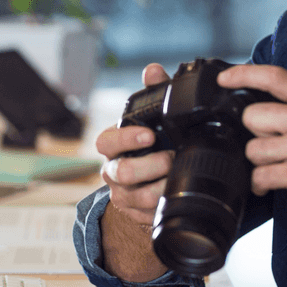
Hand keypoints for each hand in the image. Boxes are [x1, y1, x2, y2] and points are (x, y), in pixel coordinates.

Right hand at [96, 63, 173, 227]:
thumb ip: (153, 91)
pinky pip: (148, 215)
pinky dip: (164, 205)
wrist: (151, 178)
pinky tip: (176, 195)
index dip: (127, 138)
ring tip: (179, 177)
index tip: (150, 135)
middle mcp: (112, 170)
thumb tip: (152, 71)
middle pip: (121, 172)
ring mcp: (122, 194)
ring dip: (161, 187)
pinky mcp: (134, 214)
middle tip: (172, 158)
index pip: (107, 141)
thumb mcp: (152, 116)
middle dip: (150, 165)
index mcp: (112, 145)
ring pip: (137, 197)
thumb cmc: (151, 142)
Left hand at [218, 64, 286, 230]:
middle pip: (253, 116)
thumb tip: (258, 107)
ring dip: (259, 163)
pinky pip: (260, 176)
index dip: (244, 74)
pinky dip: (260, 184)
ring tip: (277, 167)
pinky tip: (271, 185)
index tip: (224, 79)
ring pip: (253, 149)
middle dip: (255, 135)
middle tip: (273, 147)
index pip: (275, 77)